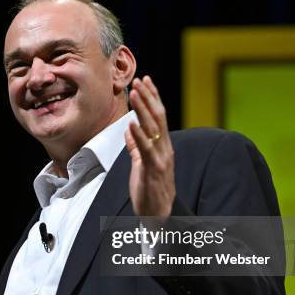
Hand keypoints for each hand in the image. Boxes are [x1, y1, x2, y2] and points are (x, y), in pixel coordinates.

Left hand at [125, 76, 175, 216]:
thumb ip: (136, 148)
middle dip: (149, 97)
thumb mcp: (142, 164)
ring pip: (153, 128)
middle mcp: (165, 148)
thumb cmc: (150, 189)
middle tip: (140, 80)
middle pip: (158, 117)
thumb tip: (129, 132)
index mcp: (163, 145)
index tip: (146, 81)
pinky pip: (146, 149)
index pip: (159, 116)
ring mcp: (161, 158)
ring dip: (143, 109)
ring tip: (136, 93)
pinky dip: (138, 135)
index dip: (153, 97)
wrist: (159, 214)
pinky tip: (130, 123)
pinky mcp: (153, 169)